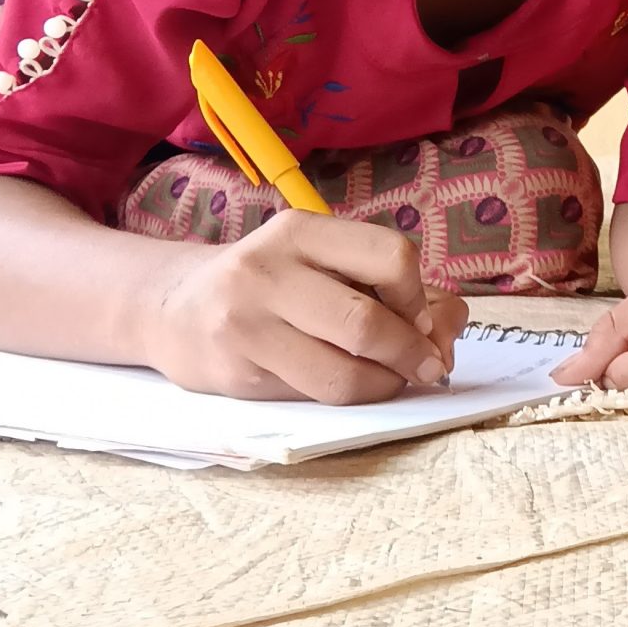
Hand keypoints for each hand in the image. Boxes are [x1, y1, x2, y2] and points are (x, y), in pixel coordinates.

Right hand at [149, 212, 468, 402]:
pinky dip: (352, 396)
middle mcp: (268, 271)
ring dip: (387, 383)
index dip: (420, 296)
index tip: (424, 317)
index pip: (390, 256)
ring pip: (343, 373)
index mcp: (301, 230)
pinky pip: (314, 395)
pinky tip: (354, 385)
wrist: (174, 308)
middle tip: (430, 365)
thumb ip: (393, 286)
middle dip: (413, 352)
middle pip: (367, 322)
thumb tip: (453, 323)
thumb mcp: (324, 263)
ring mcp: (247, 324)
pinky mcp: (237, 373)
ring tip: (395, 379)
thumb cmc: (273, 285)